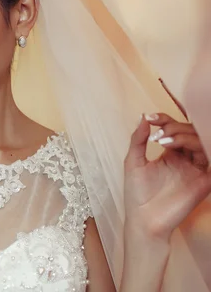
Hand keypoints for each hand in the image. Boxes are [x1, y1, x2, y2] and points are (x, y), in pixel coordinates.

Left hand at [124, 113, 210, 240]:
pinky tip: (184, 148)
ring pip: (201, 142)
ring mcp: (196, 169)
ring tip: (165, 141)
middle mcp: (186, 159)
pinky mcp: (204, 181)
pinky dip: (202, 149)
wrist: (144, 219)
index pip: (174, 129)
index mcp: (170, 154)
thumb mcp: (133, 161)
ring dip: (184, 136)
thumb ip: (138, 139)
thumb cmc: (137, 193)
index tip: (151, 117)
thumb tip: (143, 117)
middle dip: (175, 127)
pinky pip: (210, 159)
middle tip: (159, 134)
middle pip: (190, 133)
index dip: (165, 119)